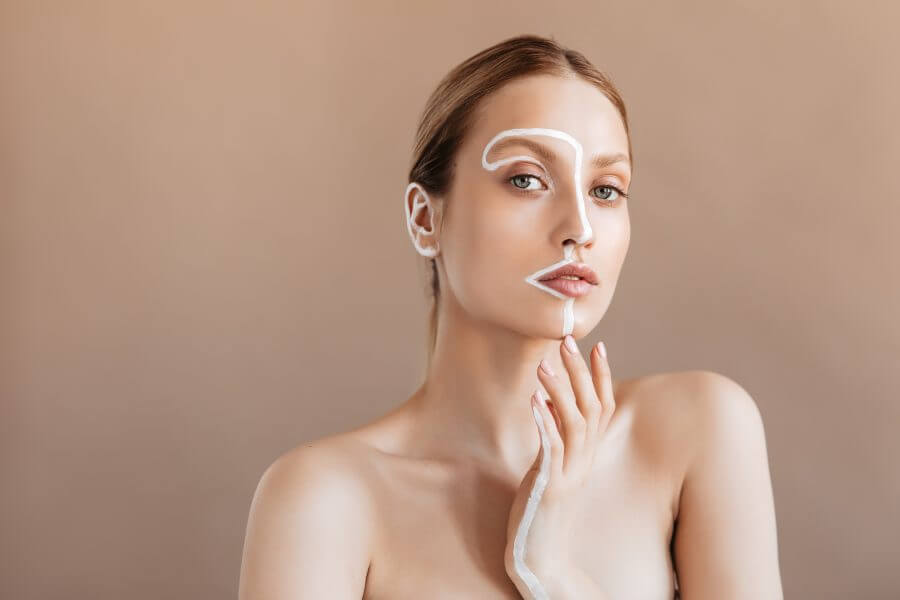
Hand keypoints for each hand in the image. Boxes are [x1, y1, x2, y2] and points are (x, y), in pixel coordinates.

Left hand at [504, 336, 615, 593]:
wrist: (538, 553)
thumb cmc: (541, 507)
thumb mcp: (553, 466)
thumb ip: (557, 436)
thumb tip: (549, 401)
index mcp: (587, 454)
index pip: (603, 407)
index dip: (601, 376)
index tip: (596, 345)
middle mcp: (584, 460)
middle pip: (592, 408)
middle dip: (580, 372)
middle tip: (567, 340)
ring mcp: (569, 473)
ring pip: (575, 424)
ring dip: (560, 391)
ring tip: (544, 364)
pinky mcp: (551, 486)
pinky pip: (551, 448)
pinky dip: (545, 421)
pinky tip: (534, 400)